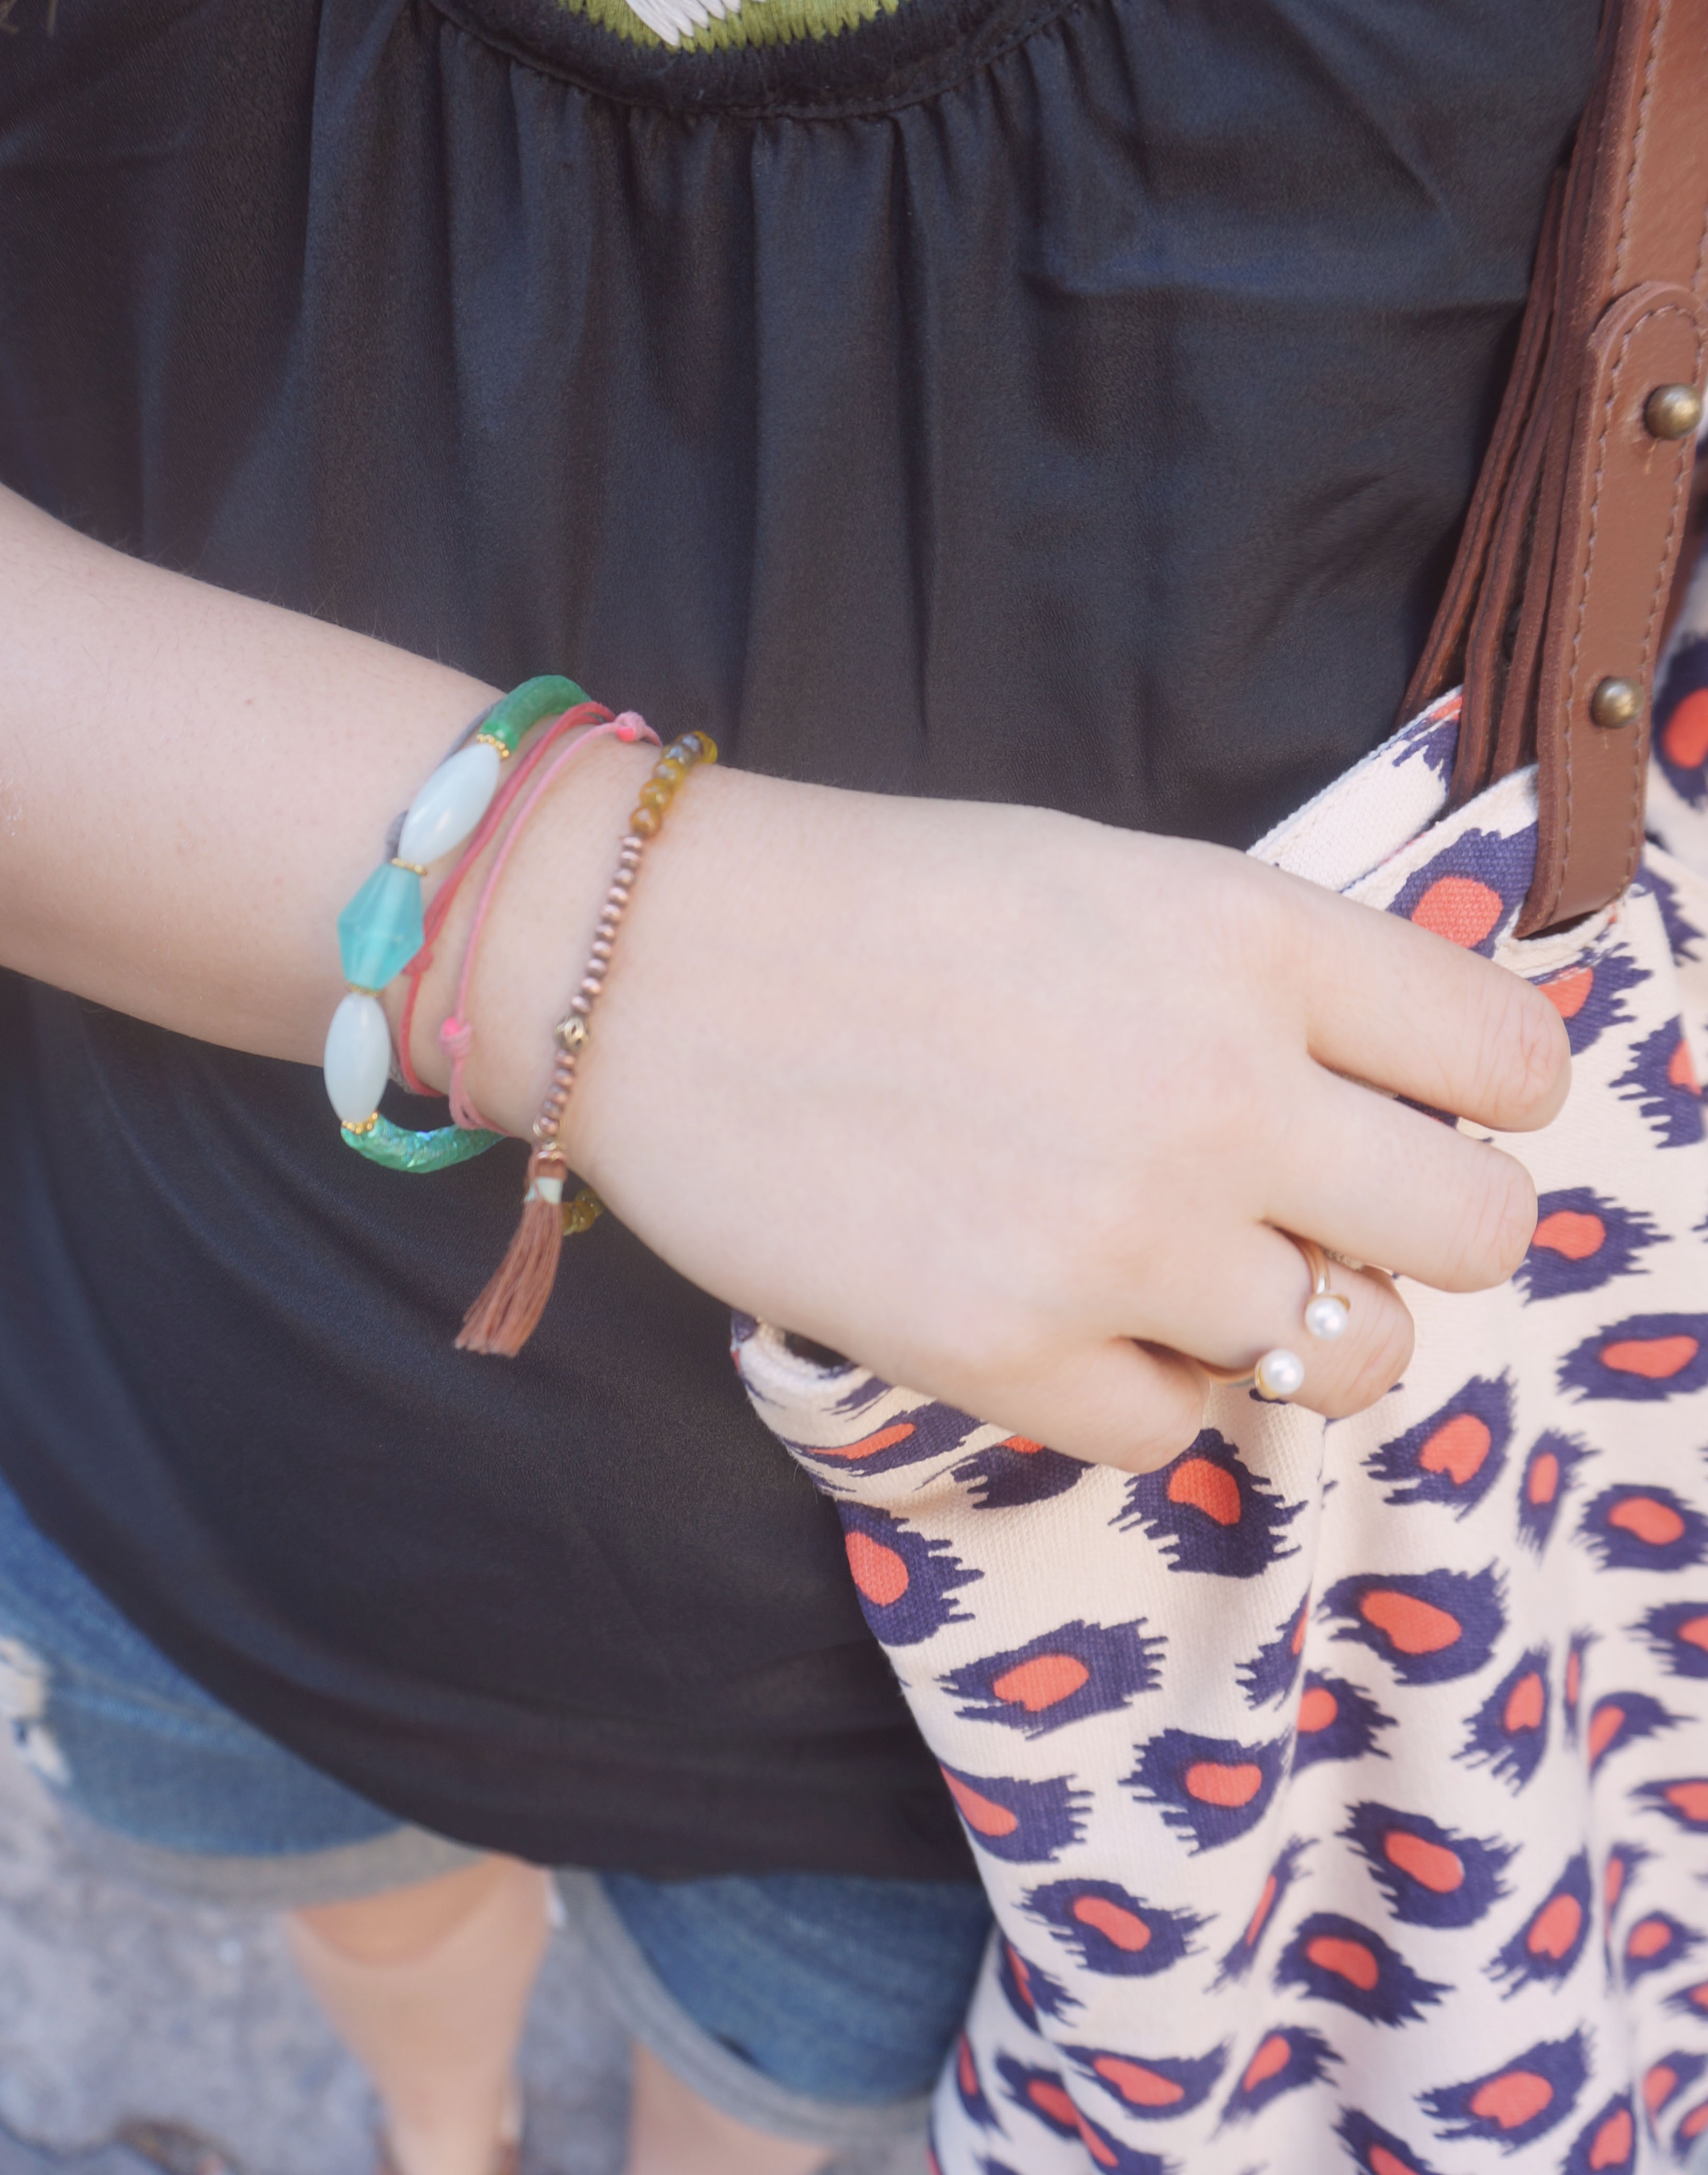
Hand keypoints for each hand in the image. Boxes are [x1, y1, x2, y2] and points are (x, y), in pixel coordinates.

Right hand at [449, 755, 1569, 1471]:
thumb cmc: (881, 900)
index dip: (1486, 1098)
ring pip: (1343, 1359)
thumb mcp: (1117, 877)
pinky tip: (1055, 1304)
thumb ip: (1275, 980)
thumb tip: (1393, 1097)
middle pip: (1479, 1232)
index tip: (1423, 1109)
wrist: (648, 964)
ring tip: (1168, 1265)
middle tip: (1327, 1215)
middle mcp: (1218, 1092)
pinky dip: (1135, 1384)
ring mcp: (1117, 1241)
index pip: (1513, 1060)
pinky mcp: (1007, 1357)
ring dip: (1276, 1322)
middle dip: (1419, 1232)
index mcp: (1252, 937)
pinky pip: (1173, 1431)